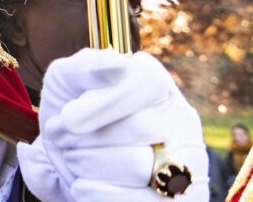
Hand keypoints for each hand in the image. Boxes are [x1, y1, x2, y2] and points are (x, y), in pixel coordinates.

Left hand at [17, 50, 206, 201]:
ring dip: (88, 165)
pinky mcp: (180, 201)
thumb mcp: (66, 80)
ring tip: (76, 159)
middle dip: (86, 137)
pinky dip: (95, 192)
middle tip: (65, 140)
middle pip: (142, 128)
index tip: (67, 118)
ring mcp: (187, 164)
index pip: (144, 83)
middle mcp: (182, 120)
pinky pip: (135, 200)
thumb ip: (87, 67)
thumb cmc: (70, 112)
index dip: (100, 104)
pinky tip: (85, 184)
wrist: (65, 159)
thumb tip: (118, 64)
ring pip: (138, 166)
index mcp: (155, 82)